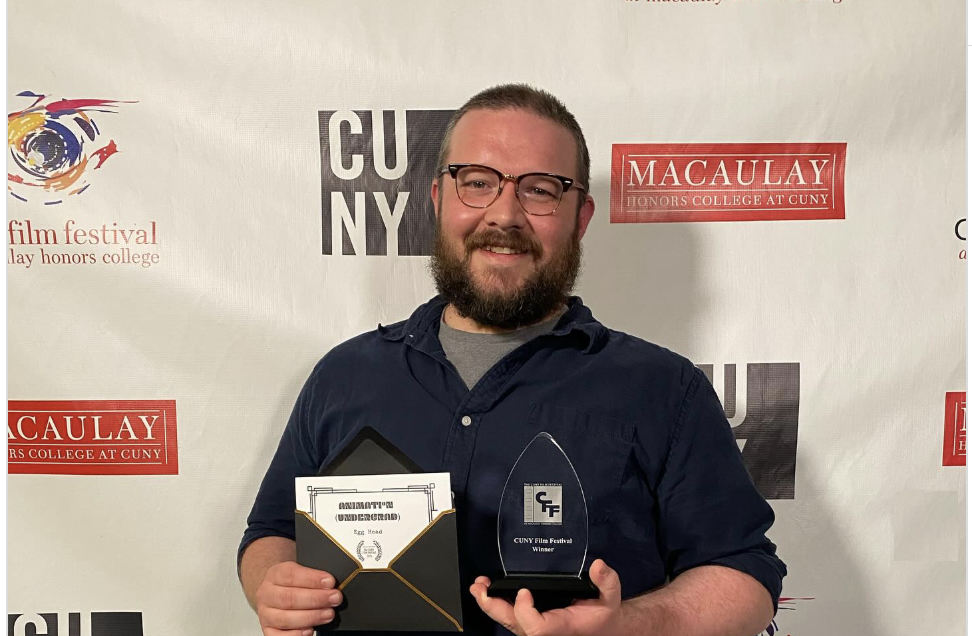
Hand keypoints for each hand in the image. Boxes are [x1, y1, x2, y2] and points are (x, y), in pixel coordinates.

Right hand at [254, 561, 342, 635]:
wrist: (275, 593)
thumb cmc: (292, 583)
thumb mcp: (300, 572)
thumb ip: (313, 577)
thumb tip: (330, 583)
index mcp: (275, 574)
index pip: (292, 575)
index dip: (312, 579)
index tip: (330, 582)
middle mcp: (267, 594)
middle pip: (289, 598)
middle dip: (316, 599)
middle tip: (334, 598)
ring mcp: (266, 614)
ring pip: (285, 618)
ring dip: (310, 617)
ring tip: (328, 614)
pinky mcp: (268, 630)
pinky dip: (295, 635)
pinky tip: (310, 630)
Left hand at [469, 559, 623, 635]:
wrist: (604, 628)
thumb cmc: (604, 615)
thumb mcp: (610, 596)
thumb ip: (606, 581)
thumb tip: (598, 565)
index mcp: (562, 627)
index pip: (536, 627)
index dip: (525, 611)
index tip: (523, 591)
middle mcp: (546, 631)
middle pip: (514, 625)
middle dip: (494, 608)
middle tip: (483, 589)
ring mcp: (537, 628)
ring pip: (508, 622)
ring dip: (491, 604)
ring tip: (479, 586)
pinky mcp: (532, 623)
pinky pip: (511, 618)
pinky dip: (497, 604)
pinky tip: (488, 590)